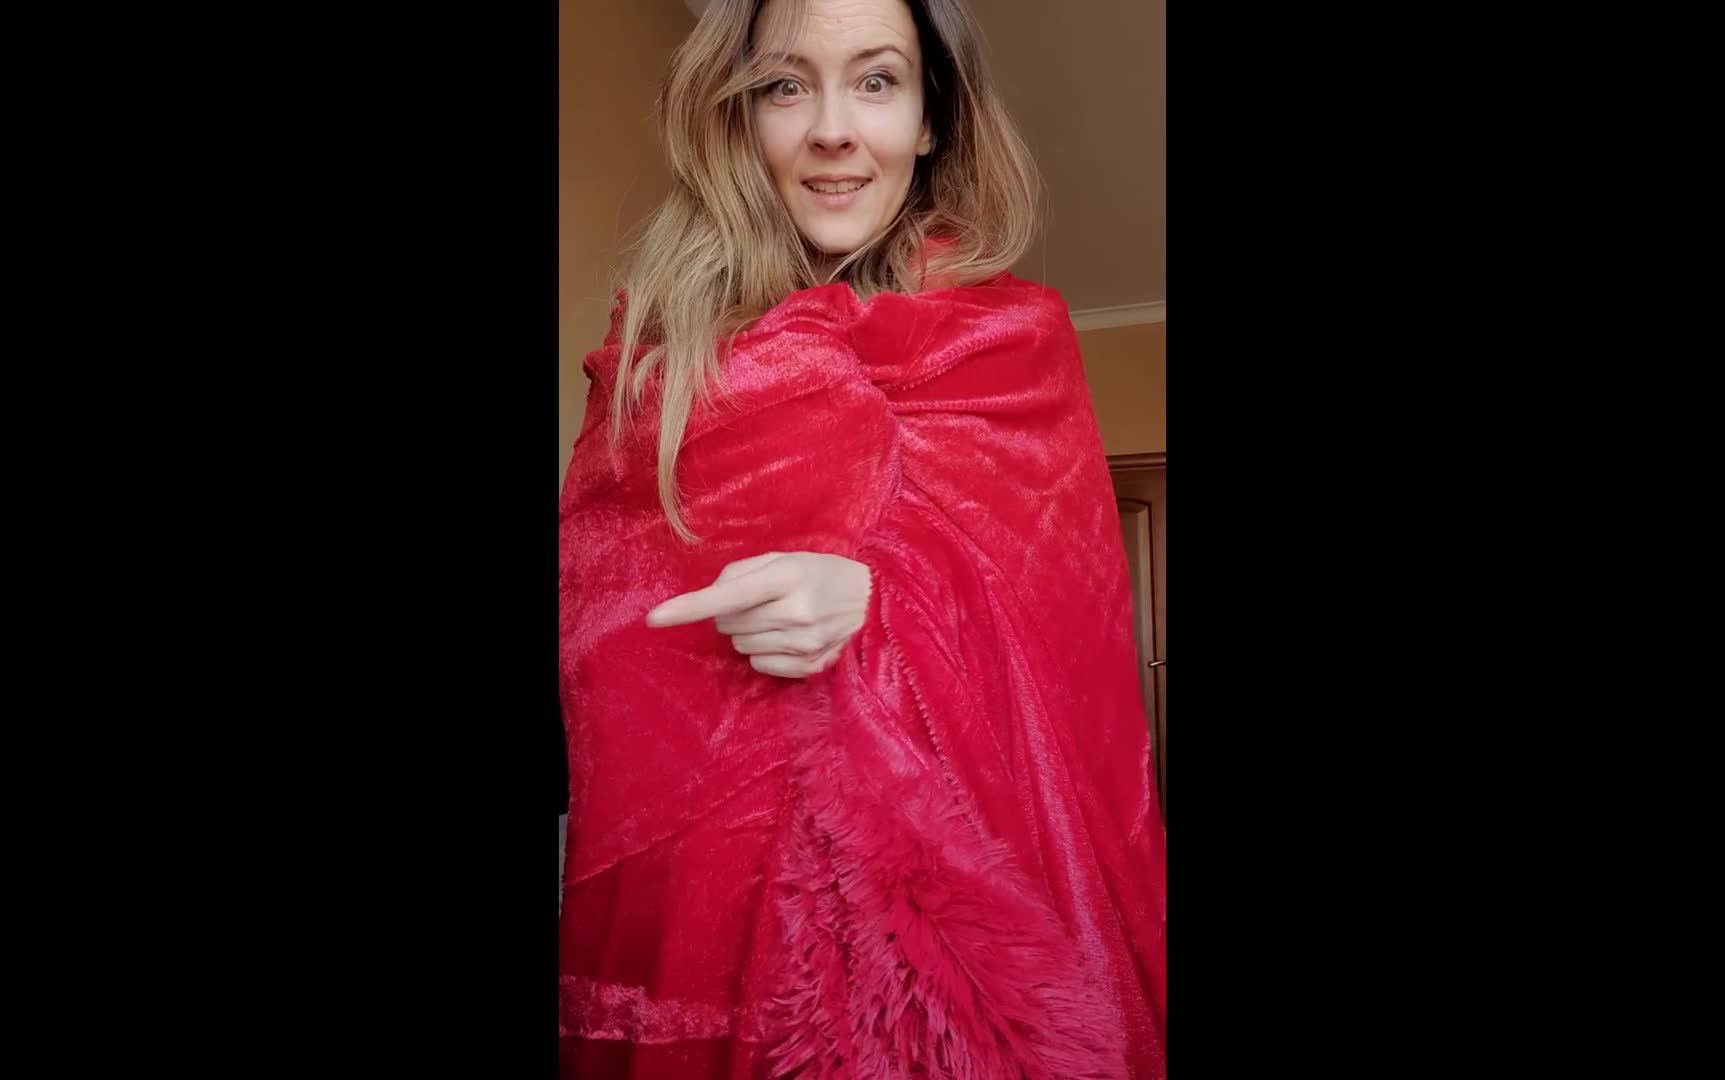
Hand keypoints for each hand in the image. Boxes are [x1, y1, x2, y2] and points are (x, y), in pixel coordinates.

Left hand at [644, 551, 871, 677]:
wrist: (875, 603)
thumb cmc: (822, 574)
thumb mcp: (786, 559)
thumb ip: (743, 571)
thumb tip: (711, 597)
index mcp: (786, 577)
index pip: (726, 595)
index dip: (688, 608)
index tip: (654, 619)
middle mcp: (795, 612)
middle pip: (727, 624)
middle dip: (733, 613)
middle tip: (763, 602)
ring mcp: (803, 644)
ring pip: (740, 645)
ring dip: (749, 633)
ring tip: (780, 619)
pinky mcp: (809, 666)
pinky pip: (759, 665)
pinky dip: (764, 653)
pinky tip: (788, 640)